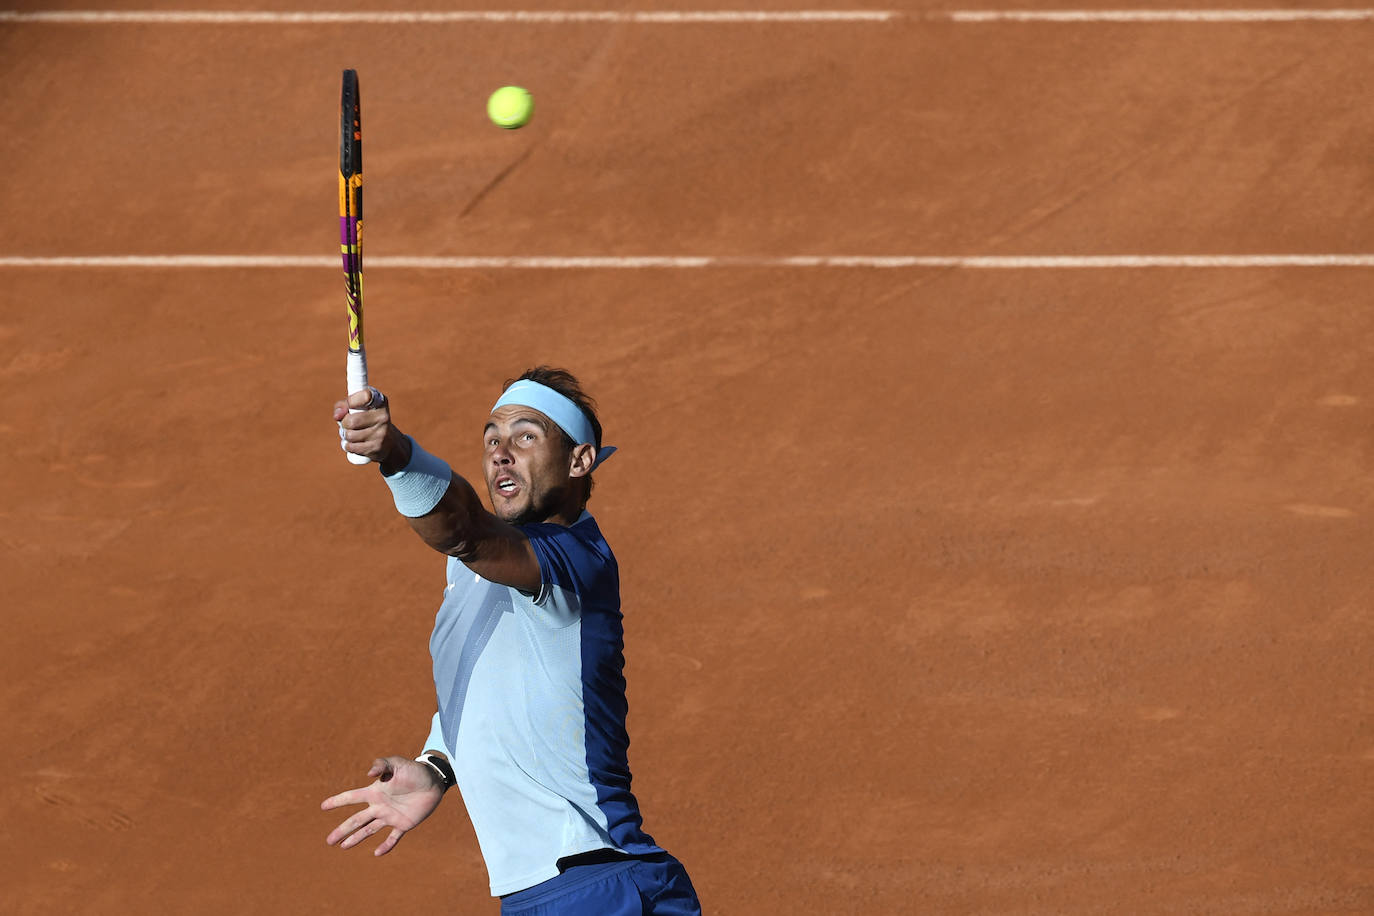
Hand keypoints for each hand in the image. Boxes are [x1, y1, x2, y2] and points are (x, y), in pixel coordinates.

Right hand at [321, 756, 445, 856]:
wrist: (434, 781)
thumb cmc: (415, 770)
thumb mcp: (398, 763)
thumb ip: (382, 765)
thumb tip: (369, 773)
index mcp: (375, 792)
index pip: (352, 798)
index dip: (337, 801)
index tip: (323, 806)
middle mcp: (379, 806)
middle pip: (356, 820)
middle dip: (342, 830)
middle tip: (329, 841)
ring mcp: (390, 816)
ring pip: (369, 830)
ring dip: (356, 839)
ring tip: (343, 847)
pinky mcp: (403, 824)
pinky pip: (393, 837)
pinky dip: (386, 846)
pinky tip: (377, 853)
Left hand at [333, 388, 408, 467]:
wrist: (389, 442)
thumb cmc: (367, 420)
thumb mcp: (358, 407)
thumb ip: (344, 405)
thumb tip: (337, 415)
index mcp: (380, 402)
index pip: (365, 396)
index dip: (352, 401)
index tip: (349, 405)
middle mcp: (383, 417)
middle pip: (351, 421)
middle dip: (344, 423)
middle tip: (349, 424)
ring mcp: (381, 433)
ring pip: (350, 435)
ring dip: (346, 435)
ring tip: (353, 434)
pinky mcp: (377, 447)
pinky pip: (351, 447)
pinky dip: (348, 446)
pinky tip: (355, 443)